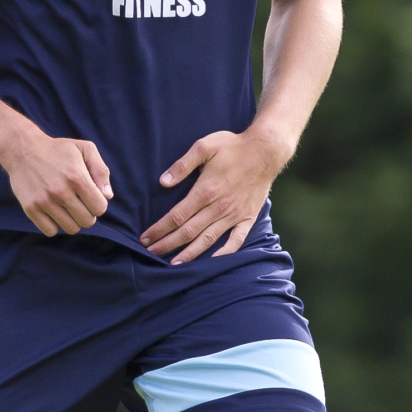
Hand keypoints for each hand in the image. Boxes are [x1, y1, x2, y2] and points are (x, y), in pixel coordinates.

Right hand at [0, 129, 111, 235]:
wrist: (22, 149)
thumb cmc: (58, 150)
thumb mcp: (85, 149)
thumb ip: (101, 171)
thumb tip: (108, 196)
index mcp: (77, 177)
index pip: (100, 208)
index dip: (98, 203)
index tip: (90, 196)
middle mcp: (61, 191)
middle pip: (87, 221)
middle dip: (87, 213)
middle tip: (79, 202)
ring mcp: (44, 201)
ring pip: (71, 229)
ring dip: (72, 220)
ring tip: (67, 207)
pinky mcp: (30, 208)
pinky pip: (50, 231)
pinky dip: (54, 225)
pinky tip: (53, 212)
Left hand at [143, 128, 287, 263]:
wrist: (265, 151)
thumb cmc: (233, 146)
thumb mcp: (204, 146)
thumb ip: (183, 164)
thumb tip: (163, 181)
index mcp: (205, 191)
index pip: (177, 216)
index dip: (159, 229)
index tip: (145, 238)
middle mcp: (219, 207)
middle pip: (188, 232)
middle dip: (167, 244)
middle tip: (150, 253)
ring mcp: (234, 215)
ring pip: (208, 240)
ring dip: (189, 254)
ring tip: (174, 264)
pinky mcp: (248, 218)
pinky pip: (236, 240)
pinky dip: (225, 253)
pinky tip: (212, 262)